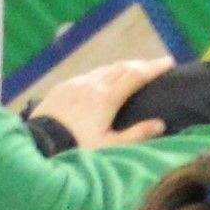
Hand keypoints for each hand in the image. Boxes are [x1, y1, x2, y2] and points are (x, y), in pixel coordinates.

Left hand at [30, 50, 164, 141]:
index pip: (136, 76)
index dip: (154, 67)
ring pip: (103, 69)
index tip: (169, 62)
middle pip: (122, 67)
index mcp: (107, 98)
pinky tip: (102, 80)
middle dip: (141, 64)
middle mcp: (92, 85)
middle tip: (154, 64)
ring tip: (132, 69)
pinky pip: (87, 75)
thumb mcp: (109, 146)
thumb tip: (160, 124)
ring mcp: (76, 84)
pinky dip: (102, 74)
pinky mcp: (63, 87)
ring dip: (121, 67)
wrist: (40, 143)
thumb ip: (136, 134)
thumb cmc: (76, 147)